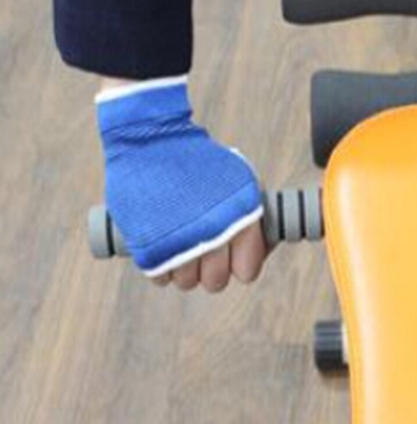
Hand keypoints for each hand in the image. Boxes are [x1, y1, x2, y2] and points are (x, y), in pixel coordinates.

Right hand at [98, 75, 268, 291]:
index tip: (233, 254)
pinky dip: (160, 267)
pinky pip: (159, 278)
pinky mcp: (146, 248)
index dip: (241, 264)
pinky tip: (163, 248)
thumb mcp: (239, 181)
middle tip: (205, 251)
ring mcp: (177, 246)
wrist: (151, 141)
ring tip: (182, 246)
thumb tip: (264, 246)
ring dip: (185, 269)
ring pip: (187, 282)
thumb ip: (251, 214)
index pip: (247, 271)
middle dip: (212, 269)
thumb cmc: (200, 160)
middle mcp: (211, 238)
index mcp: (239, 222)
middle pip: (216, 282)